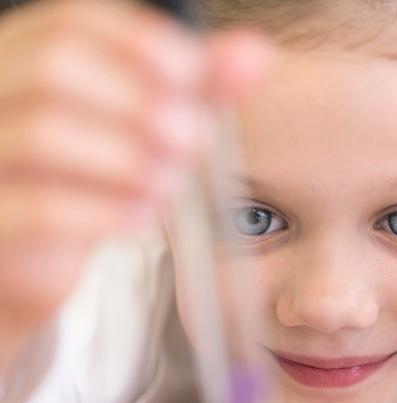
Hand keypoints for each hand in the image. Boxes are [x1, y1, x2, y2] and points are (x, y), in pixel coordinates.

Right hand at [0, 0, 269, 366]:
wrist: (24, 266)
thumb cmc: (79, 186)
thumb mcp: (139, 131)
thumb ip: (195, 90)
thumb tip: (255, 54)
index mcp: (20, 60)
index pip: (71, 23)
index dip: (140, 44)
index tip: (192, 78)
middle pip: (53, 69)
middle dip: (139, 104)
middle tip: (193, 141)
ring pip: (43, 135)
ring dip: (129, 161)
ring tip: (169, 186)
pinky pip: (38, 210)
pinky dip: (103, 213)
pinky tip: (140, 220)